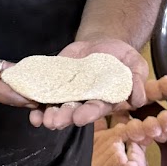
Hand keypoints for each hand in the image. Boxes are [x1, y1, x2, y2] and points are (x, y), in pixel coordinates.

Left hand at [28, 37, 148, 130]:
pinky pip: (45, 90)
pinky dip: (36, 96)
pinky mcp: (57, 80)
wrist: (104, 44)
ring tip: (38, 118)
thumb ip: (137, 82)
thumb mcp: (136, 67)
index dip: (86, 114)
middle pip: (71, 112)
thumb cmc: (123, 60)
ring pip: (56, 105)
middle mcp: (84, 100)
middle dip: (62, 118)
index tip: (78, 118)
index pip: (94, 110)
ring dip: (47, 113)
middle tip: (52, 121)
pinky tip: (28, 100)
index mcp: (103, 100)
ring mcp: (69, 91)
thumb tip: (138, 98)